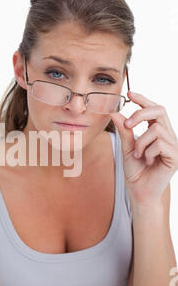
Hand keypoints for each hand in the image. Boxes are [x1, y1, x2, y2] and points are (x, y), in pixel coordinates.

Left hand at [109, 90, 177, 204]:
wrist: (140, 192)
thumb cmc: (136, 171)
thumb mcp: (127, 148)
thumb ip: (124, 131)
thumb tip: (115, 112)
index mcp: (158, 131)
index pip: (154, 109)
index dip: (143, 99)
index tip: (130, 93)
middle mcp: (168, 136)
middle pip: (160, 111)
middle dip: (141, 113)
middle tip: (128, 124)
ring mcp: (174, 145)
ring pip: (156, 129)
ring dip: (141, 141)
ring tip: (138, 154)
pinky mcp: (175, 156)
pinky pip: (160, 144)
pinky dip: (148, 152)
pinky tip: (148, 161)